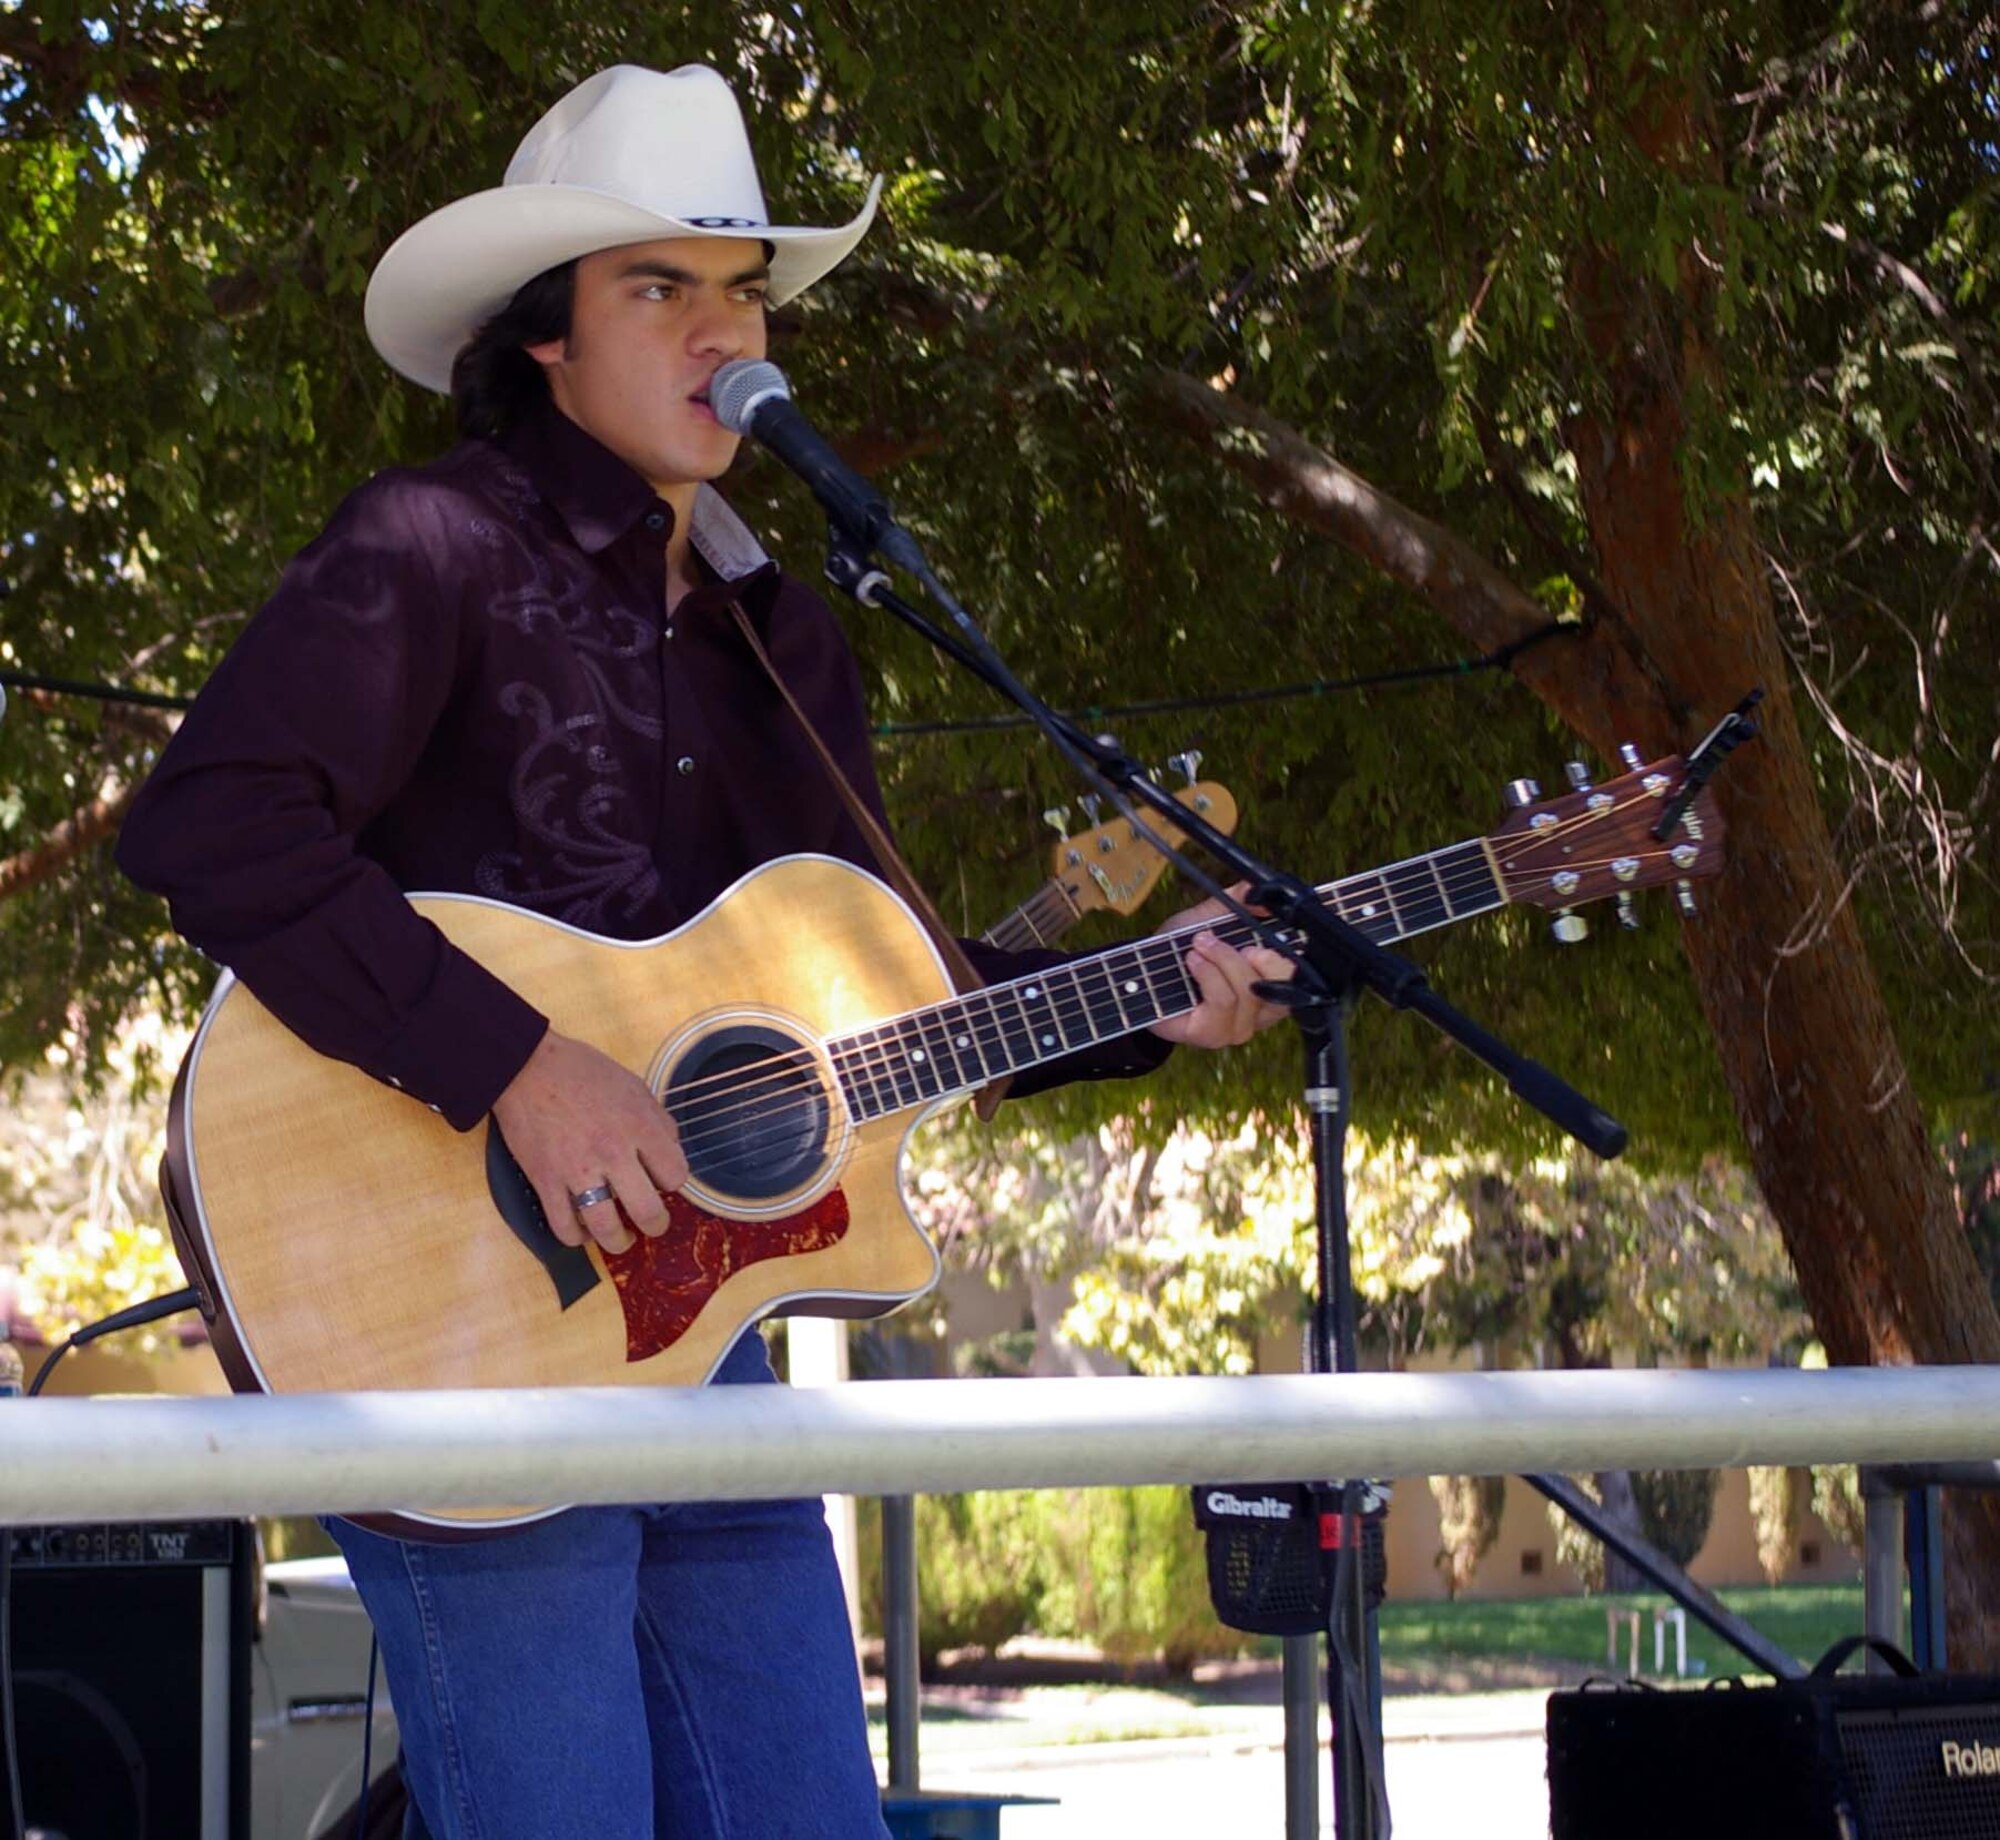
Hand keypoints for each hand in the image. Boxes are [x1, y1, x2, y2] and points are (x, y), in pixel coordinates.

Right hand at [490, 1029, 687, 1253]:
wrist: (526, 1067)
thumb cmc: (582, 1071)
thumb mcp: (634, 1085)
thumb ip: (657, 1119)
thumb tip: (672, 1148)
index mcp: (639, 1126)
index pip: (675, 1176)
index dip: (672, 1182)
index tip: (662, 1181)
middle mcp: (613, 1153)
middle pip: (648, 1212)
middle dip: (656, 1225)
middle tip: (652, 1223)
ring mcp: (577, 1171)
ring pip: (607, 1230)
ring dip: (618, 1242)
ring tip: (620, 1239)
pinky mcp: (545, 1181)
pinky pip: (565, 1228)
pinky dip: (578, 1238)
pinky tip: (584, 1230)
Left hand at [1148, 884, 1294, 1048]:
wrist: (1140, 976)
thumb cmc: (1180, 950)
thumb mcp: (1210, 917)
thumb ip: (1237, 900)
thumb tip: (1259, 887)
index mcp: (1271, 983)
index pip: (1299, 977)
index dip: (1288, 959)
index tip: (1265, 940)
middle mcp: (1261, 1010)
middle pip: (1283, 986)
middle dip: (1259, 958)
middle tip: (1239, 944)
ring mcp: (1239, 1026)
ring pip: (1249, 990)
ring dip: (1222, 960)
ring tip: (1198, 946)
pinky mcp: (1214, 1035)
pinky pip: (1223, 1001)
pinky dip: (1208, 974)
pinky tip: (1193, 961)